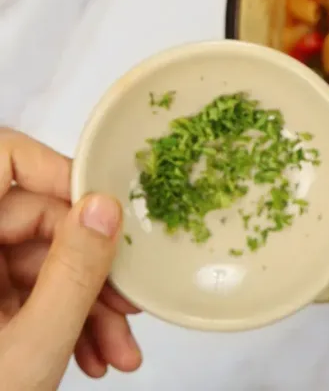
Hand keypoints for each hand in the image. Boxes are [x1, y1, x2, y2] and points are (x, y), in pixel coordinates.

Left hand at [0, 129, 141, 388]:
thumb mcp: (28, 349)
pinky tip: (92, 355)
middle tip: (130, 303)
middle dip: (91, 267)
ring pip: (40, 263)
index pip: (2, 159)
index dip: (57, 173)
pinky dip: (66, 320)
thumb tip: (104, 207)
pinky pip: (30, 293)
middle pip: (34, 220)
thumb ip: (73, 273)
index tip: (107, 208)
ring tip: (117, 351)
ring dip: (88, 304)